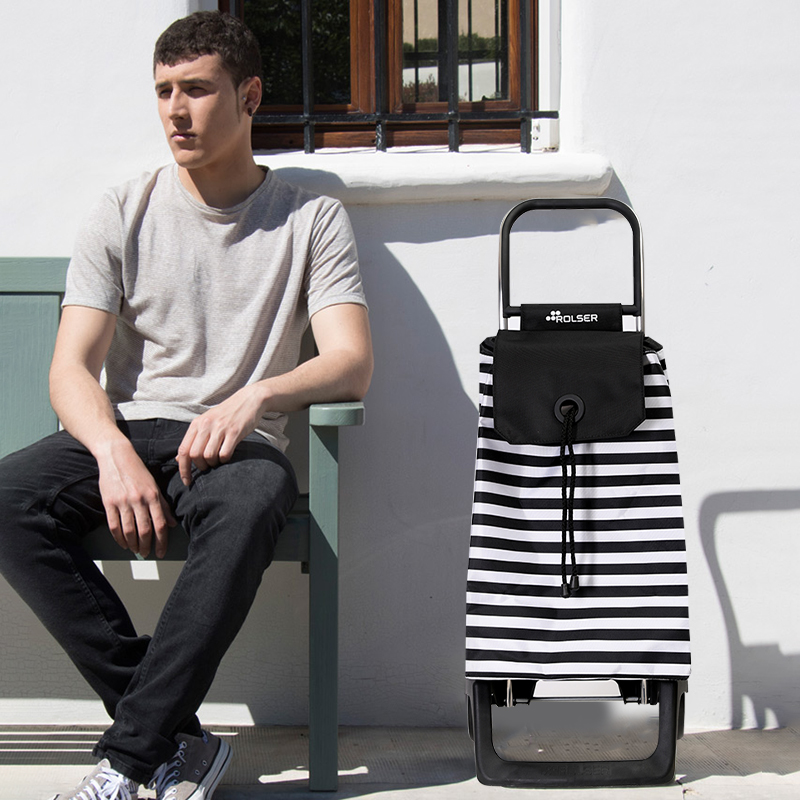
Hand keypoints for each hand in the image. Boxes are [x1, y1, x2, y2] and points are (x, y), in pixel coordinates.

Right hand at [96, 440, 176, 558]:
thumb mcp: (154, 486)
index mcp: (153, 496)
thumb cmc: (137, 471)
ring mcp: (123, 501)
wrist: (117, 456)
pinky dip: (118, 538)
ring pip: (129, 530)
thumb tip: (173, 523)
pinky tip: (123, 543)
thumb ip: (163, 505)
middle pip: (145, 530)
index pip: (160, 524)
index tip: (161, 552)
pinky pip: (114, 525)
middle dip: (147, 546)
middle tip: (147, 554)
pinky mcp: (109, 502)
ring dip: (133, 544)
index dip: (162, 541)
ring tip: (135, 550)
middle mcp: (139, 500)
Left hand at [176, 384, 266, 485]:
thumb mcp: (206, 422)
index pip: (183, 450)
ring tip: (218, 460)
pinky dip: (225, 459)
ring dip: (213, 464)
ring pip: (209, 456)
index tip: (187, 481)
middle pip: (195, 455)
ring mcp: (220, 428)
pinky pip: (225, 453)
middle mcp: (206, 425)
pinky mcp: (235, 432)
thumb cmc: (227, 414)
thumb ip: (193, 439)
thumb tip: (179, 459)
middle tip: (207, 466)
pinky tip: (227, 455)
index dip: (183, 469)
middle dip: (200, 466)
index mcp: (197, 424)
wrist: (248, 399)